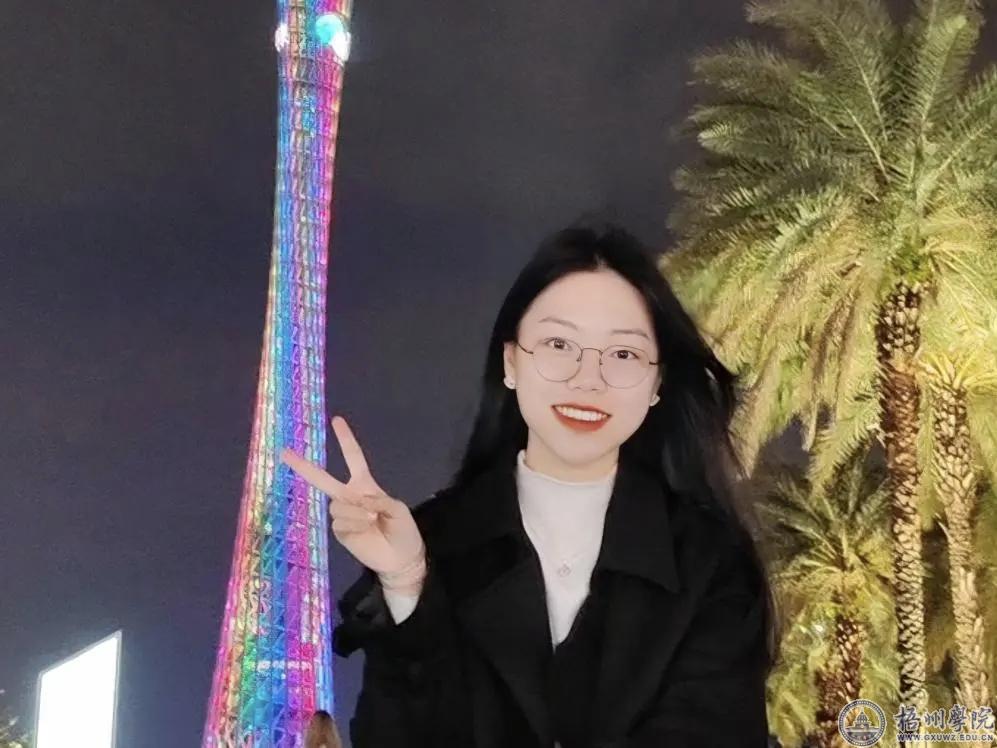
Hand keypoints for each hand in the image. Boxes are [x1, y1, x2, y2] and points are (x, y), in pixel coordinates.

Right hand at [280, 415, 424, 578]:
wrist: (401, 558)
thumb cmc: (403, 529)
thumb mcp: (398, 509)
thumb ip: (379, 500)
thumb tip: (358, 501)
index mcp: (365, 484)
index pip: (354, 457)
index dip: (345, 439)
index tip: (336, 420)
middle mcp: (349, 496)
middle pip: (323, 478)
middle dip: (302, 465)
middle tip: (283, 452)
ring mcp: (342, 514)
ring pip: (337, 504)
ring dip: (356, 511)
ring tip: (373, 520)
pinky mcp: (340, 531)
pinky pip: (339, 521)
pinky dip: (354, 523)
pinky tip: (366, 529)